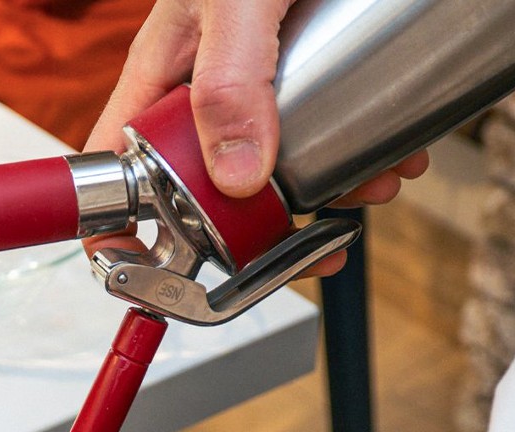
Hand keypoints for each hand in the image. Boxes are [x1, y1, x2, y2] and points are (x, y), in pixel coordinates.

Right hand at [83, 0, 429, 275]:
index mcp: (163, 73)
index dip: (121, 230)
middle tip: (311, 238)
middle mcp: (207, 90)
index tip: (148, 274)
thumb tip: (235, 178)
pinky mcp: (317, 80)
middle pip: (211, 189)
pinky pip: (332, 138)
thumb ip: (230, 79)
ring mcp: (263, 88)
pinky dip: (368, 154)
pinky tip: (399, 147)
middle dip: (264, 224)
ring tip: (378, 179)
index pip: (115, 169)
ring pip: (281, 171)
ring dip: (334, 191)